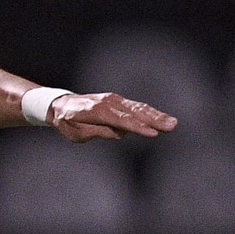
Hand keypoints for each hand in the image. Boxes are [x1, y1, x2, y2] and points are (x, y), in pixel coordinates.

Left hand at [49, 92, 177, 141]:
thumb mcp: (77, 133)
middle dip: (154, 119)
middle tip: (172, 126)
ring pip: (138, 108)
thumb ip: (98, 132)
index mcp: (95, 110)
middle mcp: (107, 102)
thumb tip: (119, 133)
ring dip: (156, 115)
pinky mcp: (118, 101)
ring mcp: (114, 100)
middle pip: (134, 112)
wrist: (62, 105)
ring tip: (173, 123)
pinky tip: (162, 119)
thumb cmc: (67, 121)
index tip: (152, 133)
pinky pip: (135, 107)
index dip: (137, 127)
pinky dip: (149, 112)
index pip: (120, 120)